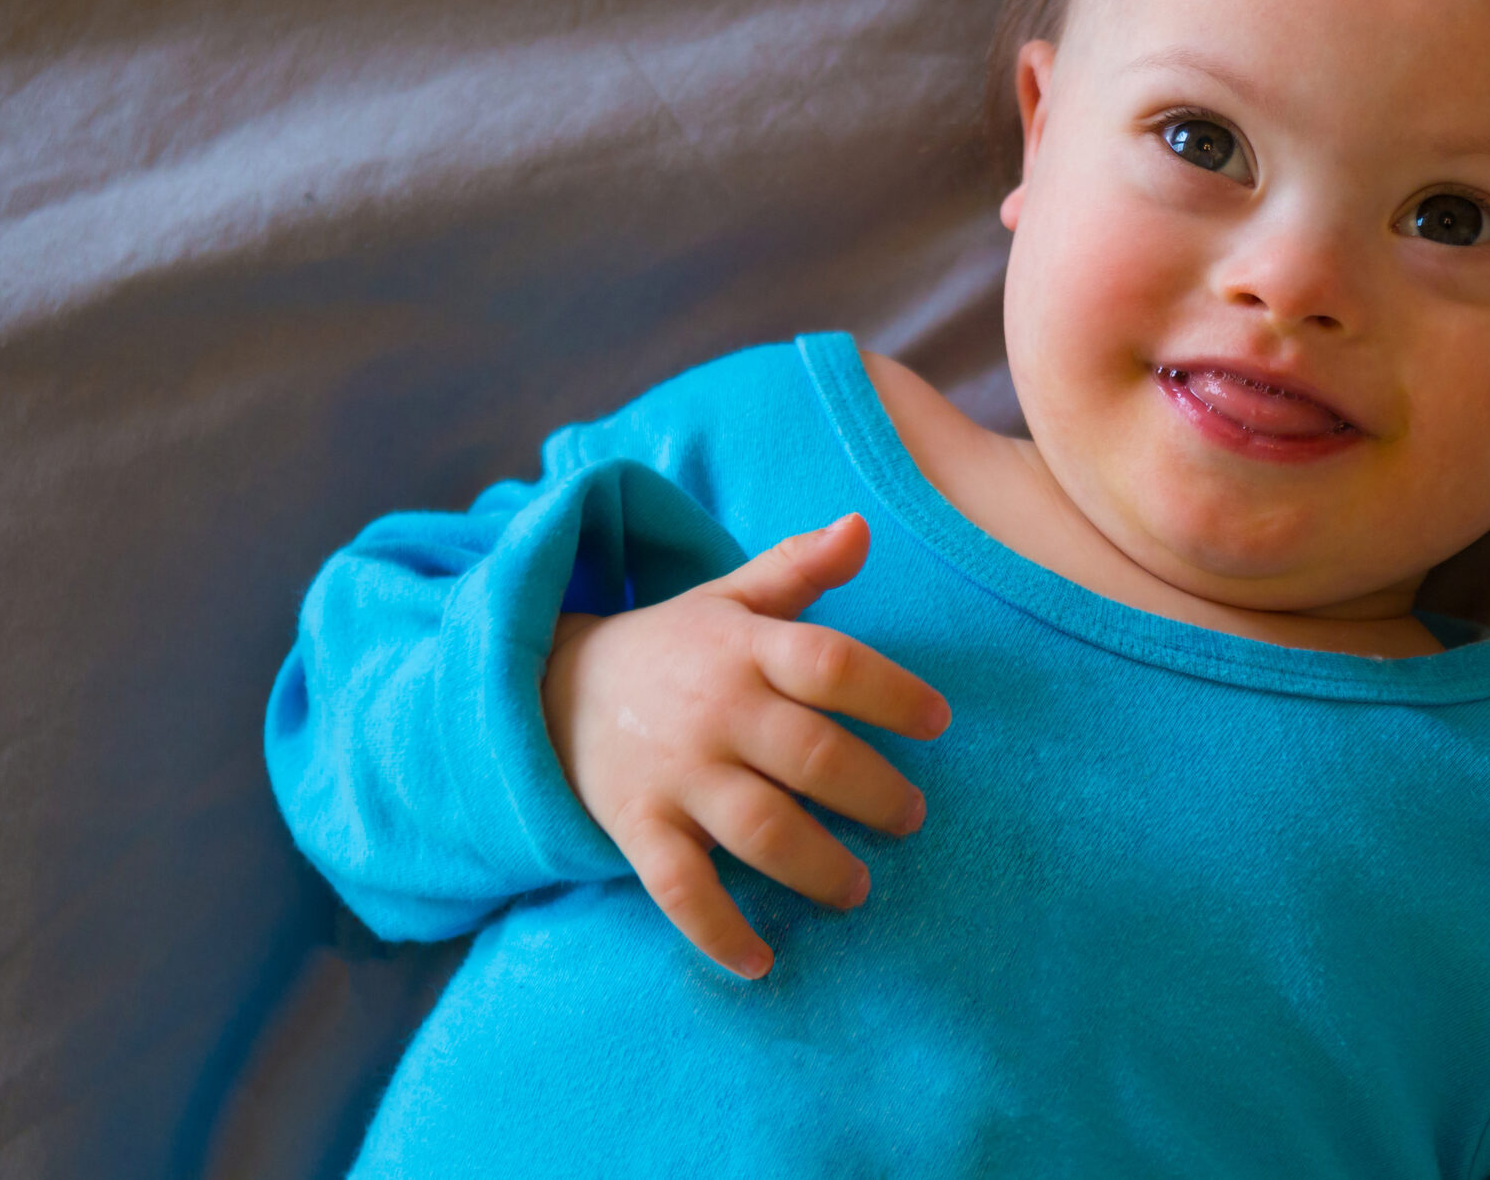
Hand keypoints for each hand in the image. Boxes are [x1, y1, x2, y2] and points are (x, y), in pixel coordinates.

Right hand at [539, 512, 948, 979]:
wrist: (549, 687)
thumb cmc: (673, 645)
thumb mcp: (730, 598)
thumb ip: (799, 567)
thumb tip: (863, 526)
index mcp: (744, 650)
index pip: (831, 664)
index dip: (892, 692)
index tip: (940, 723)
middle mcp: (715, 712)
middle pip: (810, 756)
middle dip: (873, 794)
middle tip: (912, 819)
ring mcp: (675, 774)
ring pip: (760, 829)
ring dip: (817, 867)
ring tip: (858, 889)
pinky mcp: (638, 828)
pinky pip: (680, 889)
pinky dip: (719, 932)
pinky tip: (763, 963)